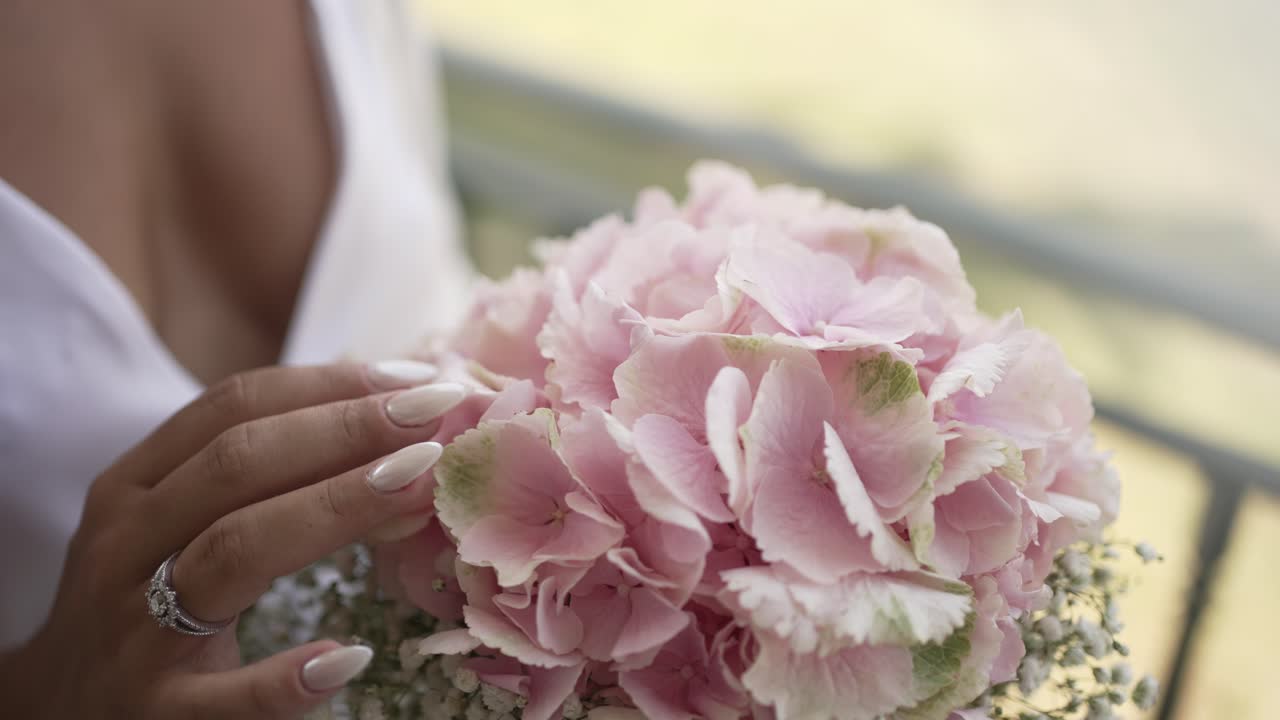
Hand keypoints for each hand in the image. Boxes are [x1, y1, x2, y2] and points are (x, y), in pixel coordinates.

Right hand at [0, 361, 466, 718]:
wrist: (59, 709)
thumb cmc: (144, 596)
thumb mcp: (179, 523)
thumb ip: (269, 479)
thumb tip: (401, 437)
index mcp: (135, 485)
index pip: (231, 407)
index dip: (327, 384)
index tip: (413, 377)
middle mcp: (126, 544)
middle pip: (238, 465)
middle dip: (345, 430)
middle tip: (435, 413)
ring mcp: (136, 628)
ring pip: (235, 549)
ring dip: (334, 509)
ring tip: (419, 487)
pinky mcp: (155, 711)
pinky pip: (225, 697)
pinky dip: (286, 677)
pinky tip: (348, 656)